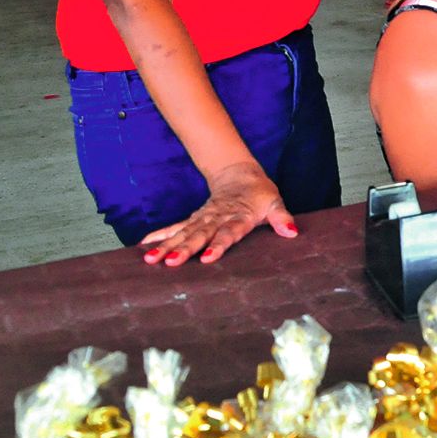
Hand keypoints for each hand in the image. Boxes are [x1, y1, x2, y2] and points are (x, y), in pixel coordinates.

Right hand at [138, 161, 295, 265]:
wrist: (240, 174)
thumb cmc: (260, 194)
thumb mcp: (275, 203)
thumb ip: (282, 218)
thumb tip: (292, 232)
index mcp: (238, 217)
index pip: (228, 233)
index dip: (219, 245)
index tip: (208, 258)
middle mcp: (217, 218)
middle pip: (199, 235)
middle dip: (184, 249)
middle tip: (170, 263)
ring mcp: (202, 218)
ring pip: (183, 233)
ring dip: (166, 246)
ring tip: (150, 259)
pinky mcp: (194, 219)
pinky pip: (174, 228)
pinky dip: (159, 236)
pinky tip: (144, 246)